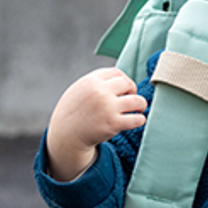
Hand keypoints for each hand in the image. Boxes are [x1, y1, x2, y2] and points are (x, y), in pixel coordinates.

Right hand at [45, 66, 146, 180]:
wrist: (66, 135)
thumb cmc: (73, 113)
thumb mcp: (79, 89)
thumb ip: (96, 83)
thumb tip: (119, 79)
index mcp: (91, 81)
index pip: (116, 72)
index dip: (124, 80)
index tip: (124, 89)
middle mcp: (100, 92)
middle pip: (128, 83)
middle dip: (133, 91)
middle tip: (131, 100)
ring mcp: (107, 108)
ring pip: (137, 100)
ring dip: (141, 105)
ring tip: (138, 109)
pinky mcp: (113, 124)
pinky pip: (137, 119)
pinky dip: (140, 119)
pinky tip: (137, 120)